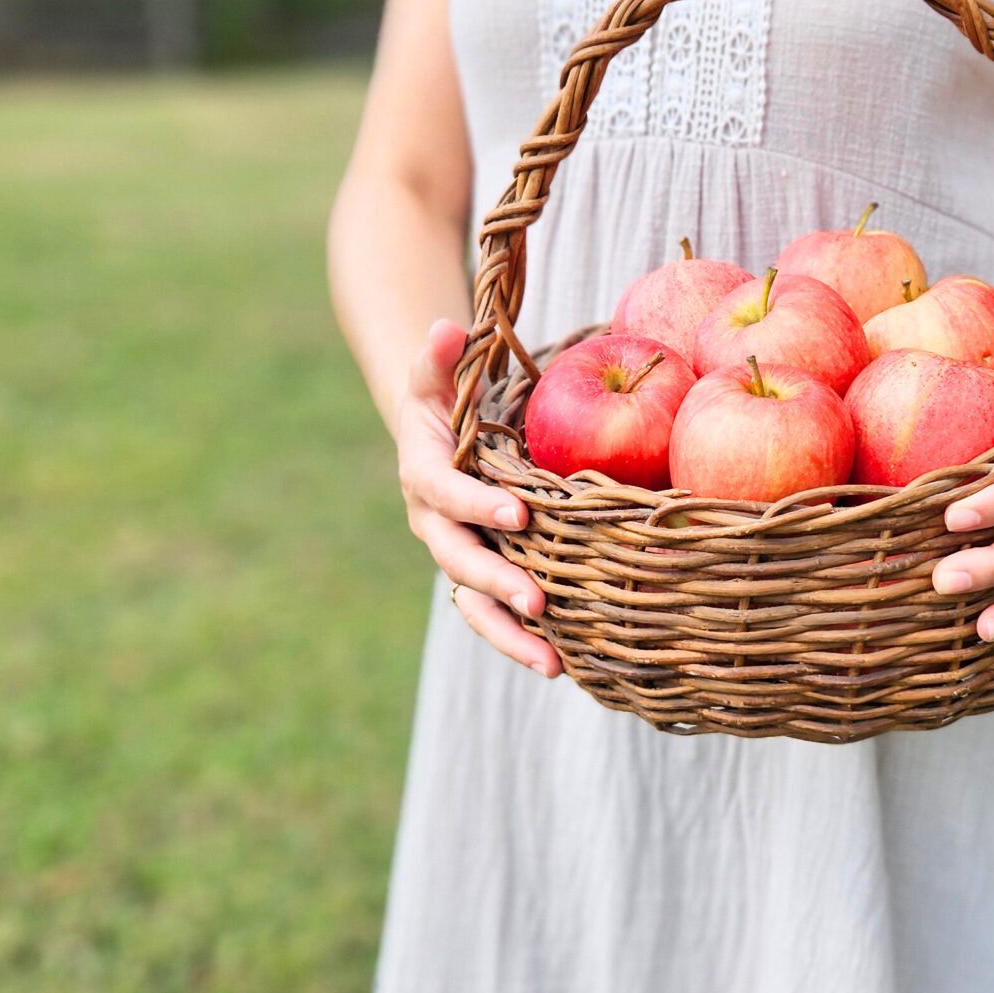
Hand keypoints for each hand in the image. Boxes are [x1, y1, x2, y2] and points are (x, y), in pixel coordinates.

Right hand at [397, 320, 561, 675]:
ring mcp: (458, 554)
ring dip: (509, 637)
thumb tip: (447, 326)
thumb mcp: (438, 373)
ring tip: (554, 666)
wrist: (430, 437)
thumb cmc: (445, 398)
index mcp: (425, 474)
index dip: (478, 506)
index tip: (519, 514)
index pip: (446, 493)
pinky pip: (496, 614)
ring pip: (474, 605)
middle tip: (539, 605)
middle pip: (459, 562)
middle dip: (498, 584)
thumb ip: (440, 355)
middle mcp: (436, 523)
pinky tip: (568, 663)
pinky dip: (524, 640)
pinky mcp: (481, 575)